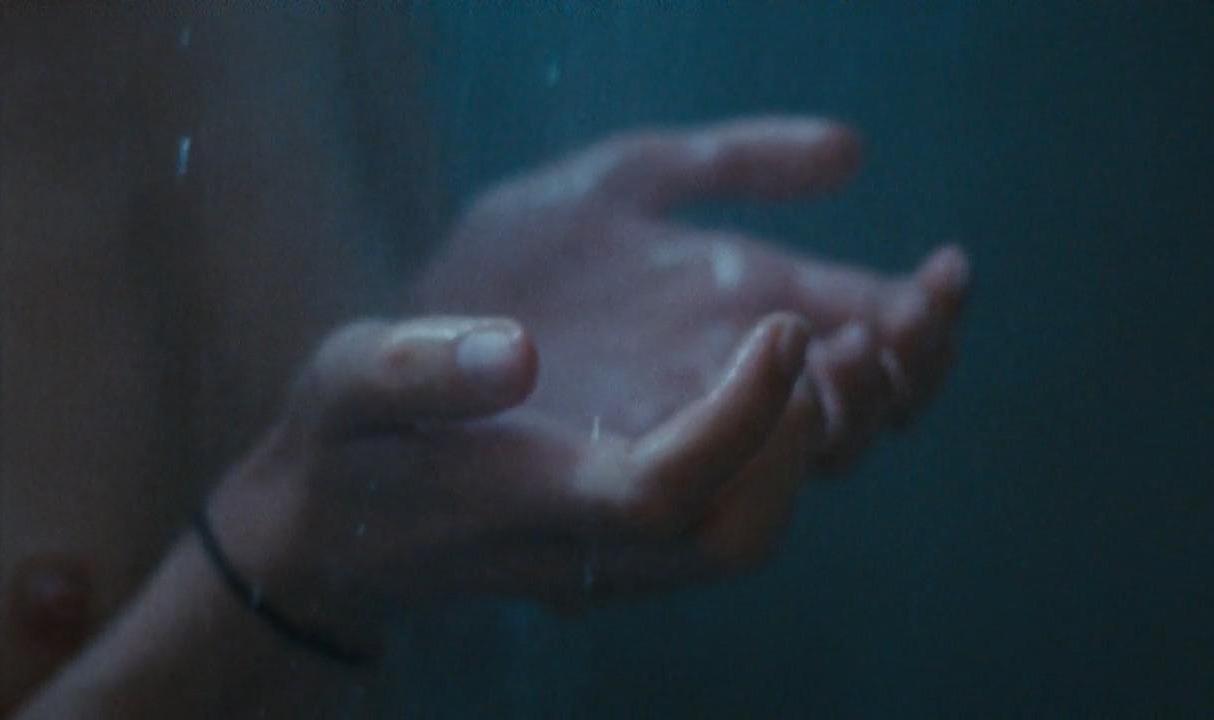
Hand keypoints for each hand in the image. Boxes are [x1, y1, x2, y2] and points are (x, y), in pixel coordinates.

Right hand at [208, 117, 968, 652]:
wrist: (334, 537)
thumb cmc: (342, 449)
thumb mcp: (345, 384)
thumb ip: (416, 368)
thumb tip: (515, 352)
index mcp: (528, 502)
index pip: (665, 489)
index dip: (739, 419)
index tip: (779, 324)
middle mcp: (589, 549)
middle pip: (741, 534)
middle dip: (819, 441)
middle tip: (863, 329)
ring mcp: (616, 555)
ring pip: (752, 530)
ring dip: (830, 442)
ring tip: (879, 332)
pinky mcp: (632, 538)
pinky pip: (737, 509)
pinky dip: (798, 445)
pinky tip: (823, 362)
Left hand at [414, 117, 968, 574]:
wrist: (382, 363)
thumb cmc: (493, 272)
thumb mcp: (612, 184)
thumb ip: (727, 161)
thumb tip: (855, 148)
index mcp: (734, 326)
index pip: (868, 348)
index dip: (925, 323)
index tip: (949, 272)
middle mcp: (715, 402)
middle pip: (857, 418)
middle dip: (909, 371)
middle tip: (911, 310)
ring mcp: (665, 451)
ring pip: (802, 470)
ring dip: (847, 411)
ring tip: (842, 341)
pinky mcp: (598, 486)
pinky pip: (699, 488)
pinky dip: (754, 434)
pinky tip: (777, 359)